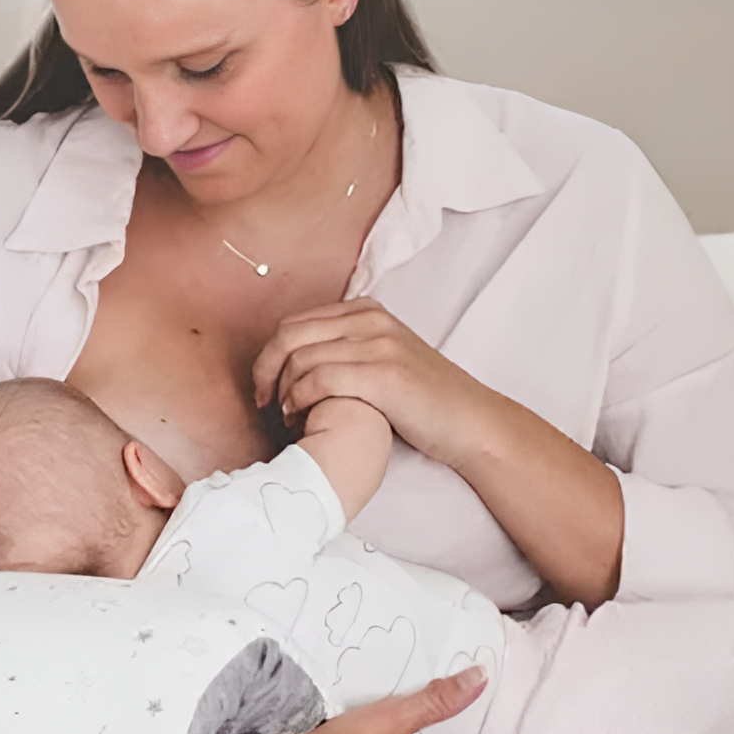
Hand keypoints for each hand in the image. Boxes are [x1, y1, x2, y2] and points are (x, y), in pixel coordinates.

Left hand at [253, 299, 487, 469]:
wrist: (469, 422)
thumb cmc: (422, 400)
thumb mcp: (384, 358)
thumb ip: (346, 349)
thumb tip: (294, 360)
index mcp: (367, 311)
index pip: (294, 323)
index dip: (269, 356)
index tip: (265, 388)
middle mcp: (371, 320)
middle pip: (288, 335)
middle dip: (265, 371)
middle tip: (264, 404)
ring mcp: (378, 345)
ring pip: (299, 359)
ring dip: (282, 393)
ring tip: (288, 419)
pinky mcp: (383, 375)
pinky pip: (318, 380)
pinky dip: (298, 402)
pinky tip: (301, 420)